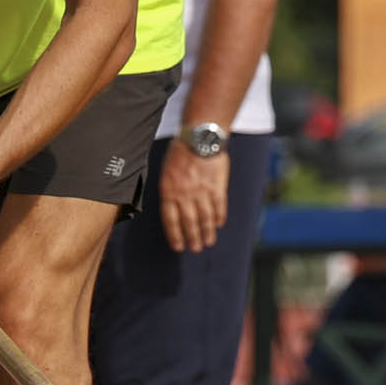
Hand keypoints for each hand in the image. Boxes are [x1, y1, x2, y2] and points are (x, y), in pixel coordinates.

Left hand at [159, 136, 227, 252]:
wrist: (200, 136)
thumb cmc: (180, 149)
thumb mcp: (166, 170)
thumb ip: (169, 189)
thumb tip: (171, 207)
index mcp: (169, 191)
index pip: (170, 220)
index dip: (175, 235)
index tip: (178, 246)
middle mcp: (185, 195)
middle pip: (189, 222)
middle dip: (192, 238)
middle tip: (195, 248)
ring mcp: (202, 192)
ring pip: (205, 218)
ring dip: (206, 232)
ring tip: (208, 242)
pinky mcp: (217, 187)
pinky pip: (219, 206)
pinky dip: (219, 217)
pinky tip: (219, 224)